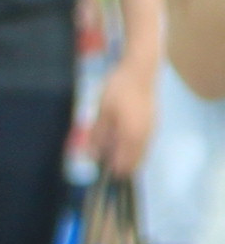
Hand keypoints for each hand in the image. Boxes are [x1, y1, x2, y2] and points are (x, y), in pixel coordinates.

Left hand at [88, 55, 159, 183]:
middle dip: (119, 165)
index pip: (125, 165)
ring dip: (125, 155)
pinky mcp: (153, 123)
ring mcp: (151, 130)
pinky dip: (131, 146)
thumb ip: (98, 134)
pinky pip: (143, 143)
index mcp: (132, 136)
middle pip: (135, 162)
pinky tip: (119, 139)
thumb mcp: (102, 112)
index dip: (112, 171)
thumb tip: (91, 154)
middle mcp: (145, 137)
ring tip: (108, 148)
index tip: (99, 170)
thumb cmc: (119, 90)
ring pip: (140, 153)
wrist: (140, 71)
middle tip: (102, 159)